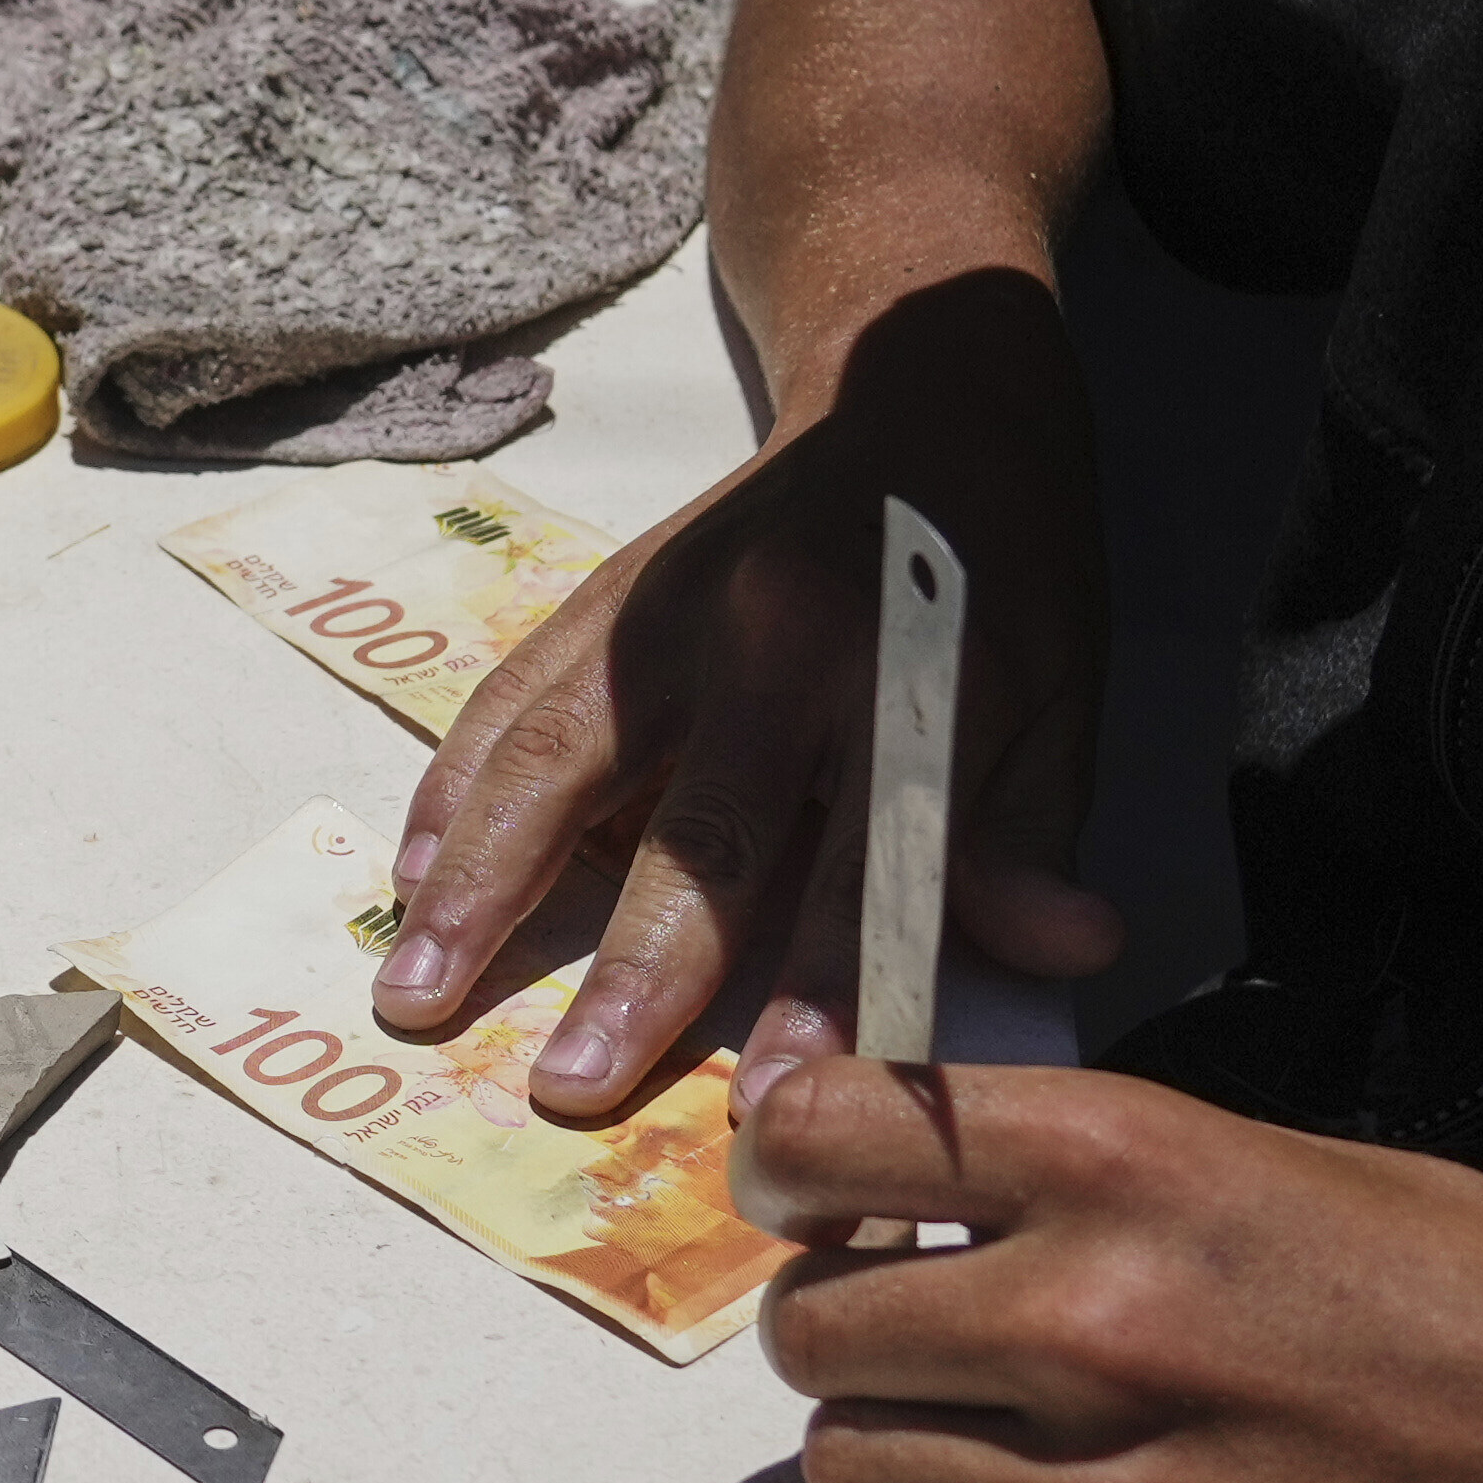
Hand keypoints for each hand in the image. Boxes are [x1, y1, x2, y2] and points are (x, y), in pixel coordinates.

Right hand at [385, 266, 1119, 1118]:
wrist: (920, 387)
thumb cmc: (1001, 572)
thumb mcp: (1055, 693)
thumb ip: (1030, 831)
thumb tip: (1069, 944)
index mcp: (905, 680)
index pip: (869, 860)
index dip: (831, 984)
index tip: (785, 1096)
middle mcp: (775, 644)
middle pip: (696, 832)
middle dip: (628, 969)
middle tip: (567, 1085)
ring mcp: (670, 613)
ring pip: (557, 759)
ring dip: (480, 885)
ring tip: (416, 990)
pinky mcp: (604, 594)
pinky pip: (510, 698)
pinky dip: (454, 789)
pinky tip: (412, 874)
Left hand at [746, 1064, 1482, 1482]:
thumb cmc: (1469, 1297)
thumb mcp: (1264, 1157)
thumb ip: (1069, 1166)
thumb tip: (890, 1166)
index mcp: (1122, 1166)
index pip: (825, 1136)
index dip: (789, 1162)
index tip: (806, 1184)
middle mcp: (1087, 1324)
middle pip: (806, 1324)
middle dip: (839, 1317)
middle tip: (913, 1320)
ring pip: (851, 1467)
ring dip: (896, 1440)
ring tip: (998, 1425)